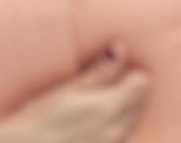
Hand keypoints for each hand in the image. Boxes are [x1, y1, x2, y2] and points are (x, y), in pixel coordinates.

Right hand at [0, 44, 148, 142]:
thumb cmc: (37, 119)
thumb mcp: (66, 90)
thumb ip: (100, 72)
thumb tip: (120, 48)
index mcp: (110, 107)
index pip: (142, 83)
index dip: (130, 75)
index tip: (116, 76)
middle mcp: (116, 130)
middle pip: (140, 104)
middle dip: (128, 95)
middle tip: (103, 94)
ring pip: (133, 125)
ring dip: (124, 118)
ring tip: (98, 116)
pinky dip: (117, 137)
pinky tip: (97, 133)